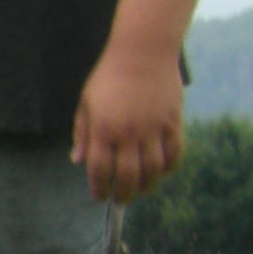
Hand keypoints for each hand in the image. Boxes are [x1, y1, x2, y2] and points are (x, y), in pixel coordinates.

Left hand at [71, 42, 187, 204]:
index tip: (100, 197)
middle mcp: (128, 134)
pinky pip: (174, 153)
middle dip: (124, 194)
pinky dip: (169, 168)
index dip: (100, 188)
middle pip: (128, 177)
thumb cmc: (108, 77)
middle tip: (122, 201)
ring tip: (142, 190)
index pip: (100, 171)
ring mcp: (153, 129)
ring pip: (153, 170)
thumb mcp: (86, 103)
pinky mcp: (172, 122)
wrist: (142, 52)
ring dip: (148, 185)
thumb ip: (83, 134)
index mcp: (103, 130)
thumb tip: (77, 161)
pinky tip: (162, 172)